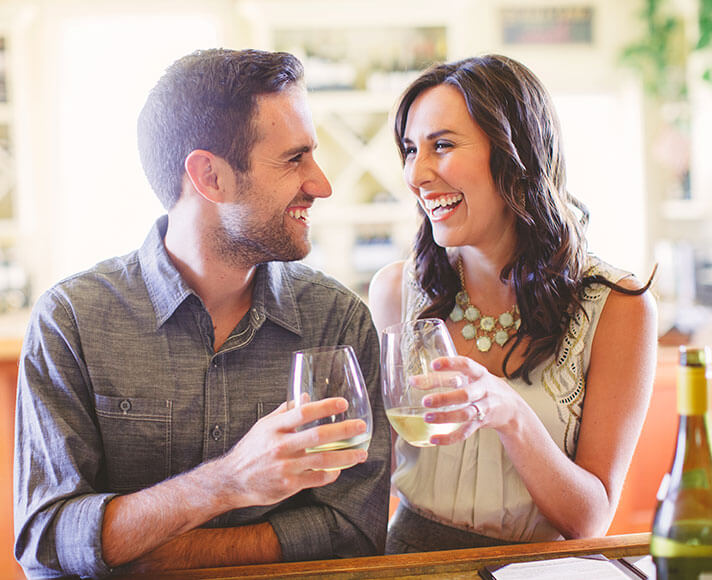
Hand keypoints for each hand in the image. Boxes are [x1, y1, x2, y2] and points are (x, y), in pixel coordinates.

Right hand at [214, 397, 368, 509]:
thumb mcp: (263, 426)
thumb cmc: (250, 450)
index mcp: (275, 428)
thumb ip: (284, 412)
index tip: (343, 403)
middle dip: (344, 430)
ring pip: (323, 460)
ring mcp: (285, 466)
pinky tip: (340, 469)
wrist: (232, 480)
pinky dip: (331, 473)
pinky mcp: (288, 485)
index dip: (325, 406)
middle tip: (361, 426)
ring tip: (361, 453)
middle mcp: (281, 446)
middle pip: (318, 435)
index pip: (303, 412)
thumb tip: (304, 397)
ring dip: (346, 456)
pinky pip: (317, 478)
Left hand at [417, 355, 521, 444]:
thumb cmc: (484, 387)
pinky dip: (449, 437)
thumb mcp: (474, 375)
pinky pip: (465, 432)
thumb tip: (417, 378)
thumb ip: (452, 374)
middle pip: (465, 394)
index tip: (433, 364)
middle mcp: (483, 390)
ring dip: (444, 417)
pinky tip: (433, 438)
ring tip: (426, 417)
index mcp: (480, 374)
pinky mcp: (480, 423)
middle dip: (444, 398)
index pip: (466, 365)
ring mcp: (483, 408)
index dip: (450, 364)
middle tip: (425, 401)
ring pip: (464, 414)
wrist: (511, 407)